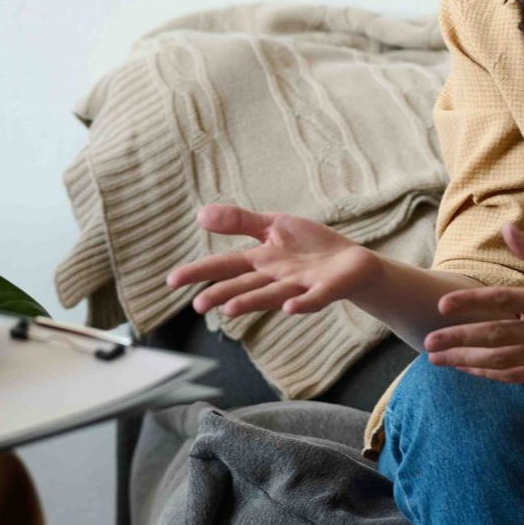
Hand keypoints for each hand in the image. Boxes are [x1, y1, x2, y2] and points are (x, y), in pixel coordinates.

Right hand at [166, 204, 378, 316]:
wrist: (352, 263)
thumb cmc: (310, 247)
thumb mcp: (274, 227)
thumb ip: (240, 222)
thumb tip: (200, 214)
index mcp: (262, 261)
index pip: (226, 265)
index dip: (200, 272)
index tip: (171, 281)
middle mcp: (277, 277)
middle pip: (245, 285)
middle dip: (223, 294)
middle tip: (198, 306)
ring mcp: (301, 285)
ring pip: (273, 294)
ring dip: (253, 301)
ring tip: (230, 310)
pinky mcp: (327, 288)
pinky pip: (314, 297)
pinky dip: (302, 302)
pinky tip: (289, 307)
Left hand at [423, 223, 523, 381]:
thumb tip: (505, 227)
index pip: (500, 302)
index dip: (469, 303)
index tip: (442, 305)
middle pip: (491, 337)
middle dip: (457, 340)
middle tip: (427, 343)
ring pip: (498, 362)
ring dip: (466, 361)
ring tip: (438, 360)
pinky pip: (514, 376)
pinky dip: (489, 374)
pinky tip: (469, 369)